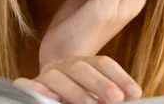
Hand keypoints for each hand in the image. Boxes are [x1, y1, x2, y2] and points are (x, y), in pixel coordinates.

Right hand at [14, 55, 142, 103]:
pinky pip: (30, 86)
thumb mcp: (94, 98)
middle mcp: (64, 66)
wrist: (49, 100)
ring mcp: (46, 76)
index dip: (121, 77)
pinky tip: (51, 100)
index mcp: (83, 65)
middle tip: (117, 99)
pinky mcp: (27, 87)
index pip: (103, 63)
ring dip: (76, 92)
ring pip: (59, 76)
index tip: (136, 94)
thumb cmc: (76, 101)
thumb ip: (107, 97)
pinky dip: (39, 92)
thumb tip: (131, 98)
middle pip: (83, 67)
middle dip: (101, 83)